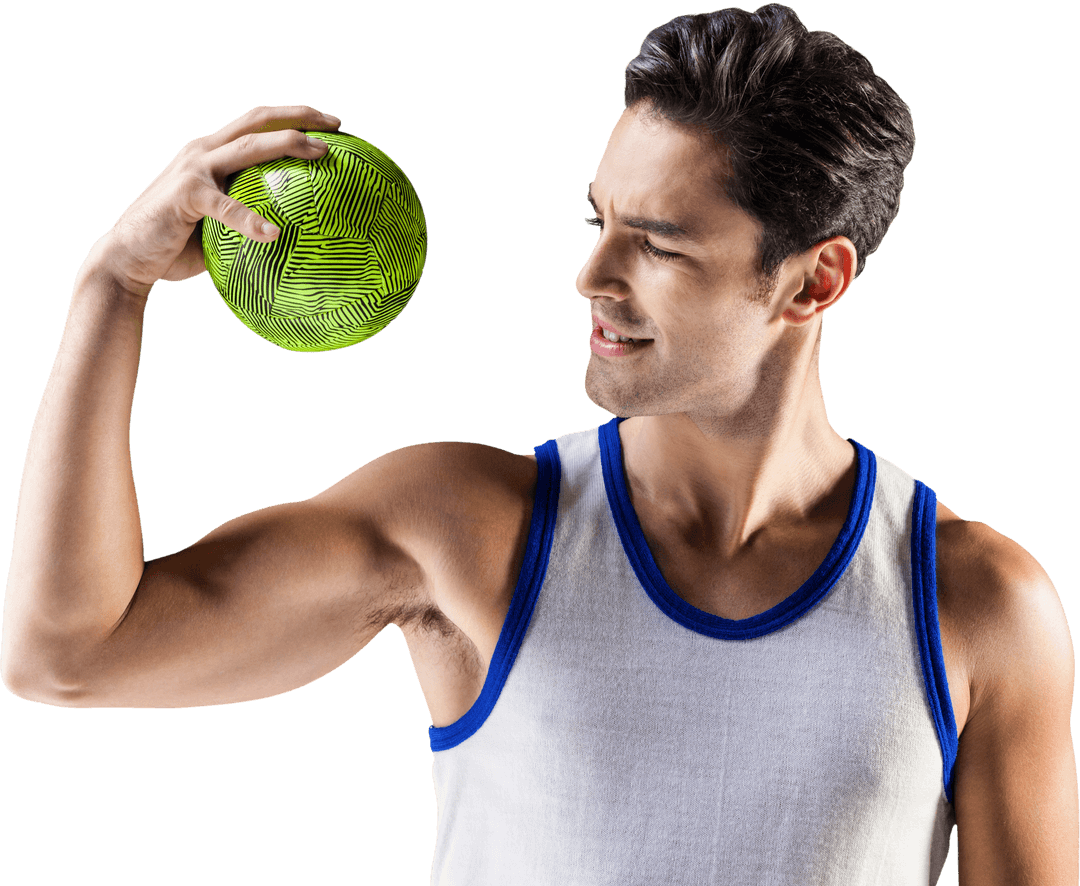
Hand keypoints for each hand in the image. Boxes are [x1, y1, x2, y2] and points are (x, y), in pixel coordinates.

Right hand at [94, 105, 341, 297]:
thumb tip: (296, 236)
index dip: (293, 118)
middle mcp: (203, 152)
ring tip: (322, 155)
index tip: (331, 125)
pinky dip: (251, 220)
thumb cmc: (179, 246)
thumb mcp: (221, 226)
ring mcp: (193, 170)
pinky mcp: (185, 196)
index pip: (258, 125)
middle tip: (337, 126)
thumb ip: (249, 216)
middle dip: (299, 117)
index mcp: (213, 154)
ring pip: (248, 148)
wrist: (128, 259)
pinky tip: (274, 233)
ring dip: (287, 146)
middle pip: (258, 122)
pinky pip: (226, 208)